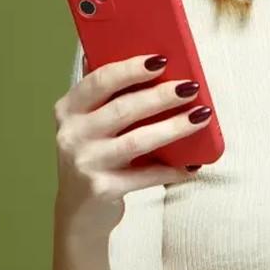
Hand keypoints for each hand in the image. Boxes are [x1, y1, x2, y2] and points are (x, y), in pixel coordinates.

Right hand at [51, 52, 211, 239]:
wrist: (78, 211)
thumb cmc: (94, 154)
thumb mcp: (90, 122)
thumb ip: (110, 94)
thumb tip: (150, 57)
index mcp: (69, 109)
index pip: (100, 80)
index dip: (132, 68)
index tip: (163, 59)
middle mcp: (72, 134)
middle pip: (122, 109)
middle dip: (161, 96)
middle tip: (191, 87)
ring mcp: (86, 163)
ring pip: (137, 141)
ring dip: (173, 127)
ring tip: (200, 116)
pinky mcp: (102, 189)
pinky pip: (145, 176)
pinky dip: (172, 169)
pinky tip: (193, 163)